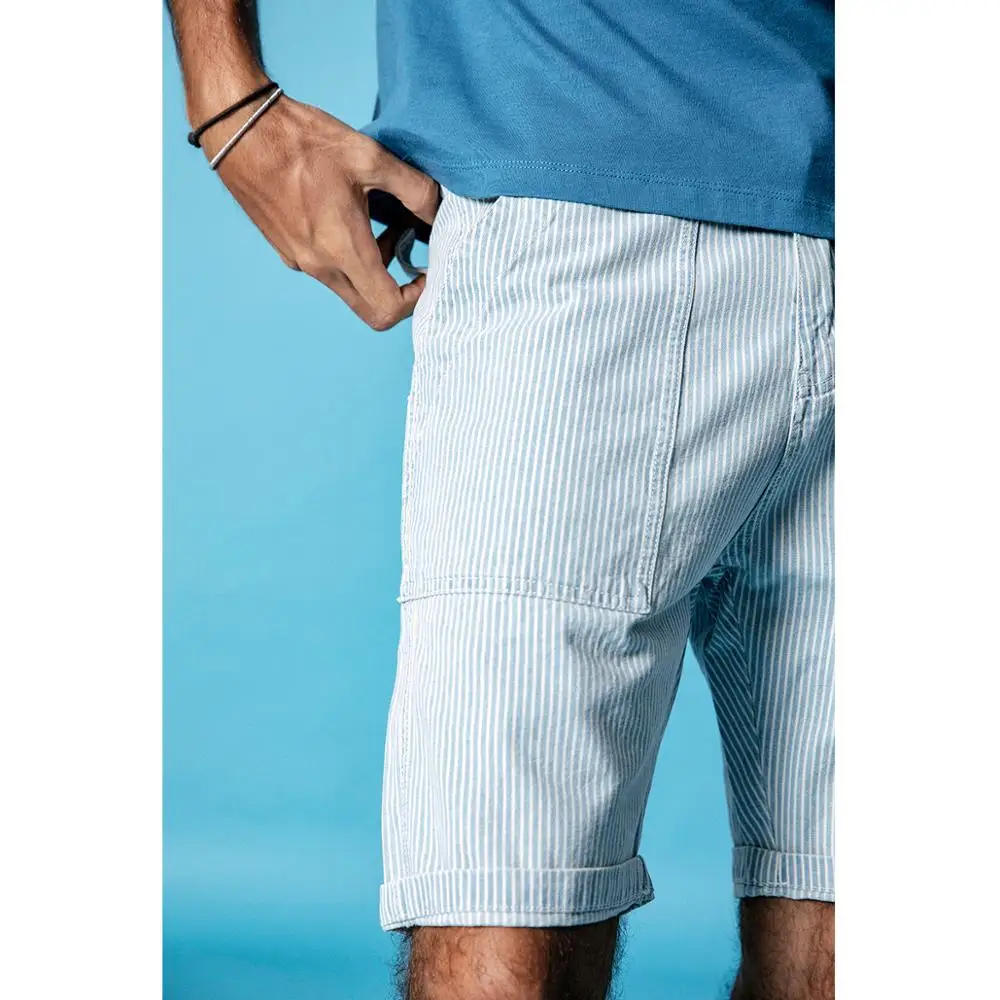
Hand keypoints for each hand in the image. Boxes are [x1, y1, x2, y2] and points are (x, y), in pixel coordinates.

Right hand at [199, 95, 439, 330]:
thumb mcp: (369, 156)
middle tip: (413, 259)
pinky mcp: (288, 252)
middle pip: (371, 311)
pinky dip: (350, 258)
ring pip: (351, 289)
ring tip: (385, 226)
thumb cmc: (302, 140)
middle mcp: (320, 266)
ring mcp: (301, 262)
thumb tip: (438, 211)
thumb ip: (414, 188)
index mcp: (342, 249)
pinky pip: (329, 272)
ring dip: (375, 270)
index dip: (417, 299)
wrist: (240, 129)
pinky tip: (353, 219)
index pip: (388, 308)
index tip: (427, 271)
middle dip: (399, 293)